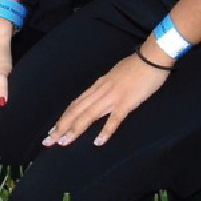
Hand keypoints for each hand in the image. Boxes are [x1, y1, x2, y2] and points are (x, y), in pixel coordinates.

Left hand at [43, 44, 171, 146]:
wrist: (152, 57)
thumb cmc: (136, 67)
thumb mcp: (114, 76)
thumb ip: (105, 88)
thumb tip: (97, 97)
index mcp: (97, 86)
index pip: (75, 104)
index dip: (63, 118)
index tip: (52, 131)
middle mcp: (100, 91)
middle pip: (76, 110)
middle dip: (61, 126)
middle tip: (48, 142)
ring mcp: (113, 96)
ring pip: (89, 114)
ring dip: (75, 129)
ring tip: (64, 143)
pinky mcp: (127, 101)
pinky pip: (114, 118)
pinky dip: (105, 131)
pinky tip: (98, 142)